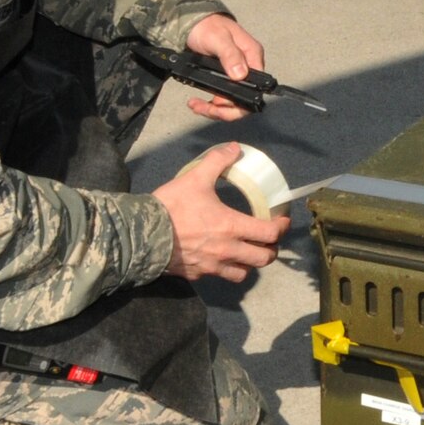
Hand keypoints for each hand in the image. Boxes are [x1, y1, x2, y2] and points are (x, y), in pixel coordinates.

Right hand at [155, 143, 289, 281]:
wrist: (141, 234)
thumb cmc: (171, 207)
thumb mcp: (195, 178)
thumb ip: (217, 161)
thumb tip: (234, 148)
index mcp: (231, 227)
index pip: (269, 233)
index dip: (282, 228)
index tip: (282, 221)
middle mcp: (227, 250)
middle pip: (263, 258)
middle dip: (271, 249)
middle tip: (269, 239)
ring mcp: (212, 266)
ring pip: (244, 273)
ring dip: (250, 263)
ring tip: (248, 251)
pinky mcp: (198, 274)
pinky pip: (220, 275)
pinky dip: (227, 269)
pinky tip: (222, 257)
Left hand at [182, 13, 265, 121]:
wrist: (192, 23)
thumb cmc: (207, 26)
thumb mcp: (218, 38)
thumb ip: (230, 55)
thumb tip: (241, 75)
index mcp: (252, 57)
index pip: (256, 88)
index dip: (238, 101)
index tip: (218, 102)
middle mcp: (248, 68)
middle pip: (244, 101)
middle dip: (223, 110)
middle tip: (202, 108)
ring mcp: (236, 75)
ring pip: (231, 103)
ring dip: (214, 109)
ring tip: (195, 105)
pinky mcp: (225, 79)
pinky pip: (222, 99)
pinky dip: (210, 105)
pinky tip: (198, 103)